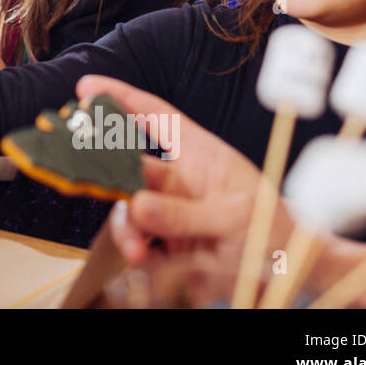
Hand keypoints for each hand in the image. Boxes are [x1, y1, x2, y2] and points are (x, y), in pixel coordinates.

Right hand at [75, 75, 293, 284]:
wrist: (292, 276)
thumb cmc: (274, 233)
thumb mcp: (236, 219)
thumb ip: (185, 214)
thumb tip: (136, 206)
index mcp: (200, 155)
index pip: (156, 117)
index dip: (121, 98)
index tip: (86, 89)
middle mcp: (179, 178)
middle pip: (128, 167)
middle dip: (102, 174)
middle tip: (73, 176)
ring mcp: (171, 210)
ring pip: (128, 209)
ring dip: (126, 229)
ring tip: (138, 252)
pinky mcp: (167, 241)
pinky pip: (137, 240)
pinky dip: (136, 251)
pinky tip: (146, 261)